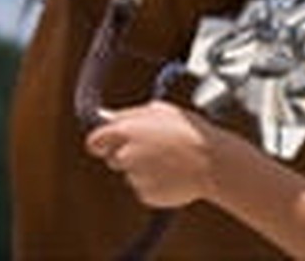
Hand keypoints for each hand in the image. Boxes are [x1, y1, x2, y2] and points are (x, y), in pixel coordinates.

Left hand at [85, 100, 215, 207]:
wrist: (210, 161)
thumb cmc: (189, 131)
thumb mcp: (162, 109)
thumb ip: (133, 114)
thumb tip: (114, 117)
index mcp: (126, 131)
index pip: (94, 140)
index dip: (101, 141)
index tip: (106, 143)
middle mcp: (125, 155)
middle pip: (114, 157)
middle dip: (127, 153)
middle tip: (152, 147)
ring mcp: (134, 177)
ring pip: (132, 173)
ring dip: (144, 168)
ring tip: (170, 159)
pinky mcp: (145, 195)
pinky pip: (144, 188)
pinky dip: (155, 182)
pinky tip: (172, 173)